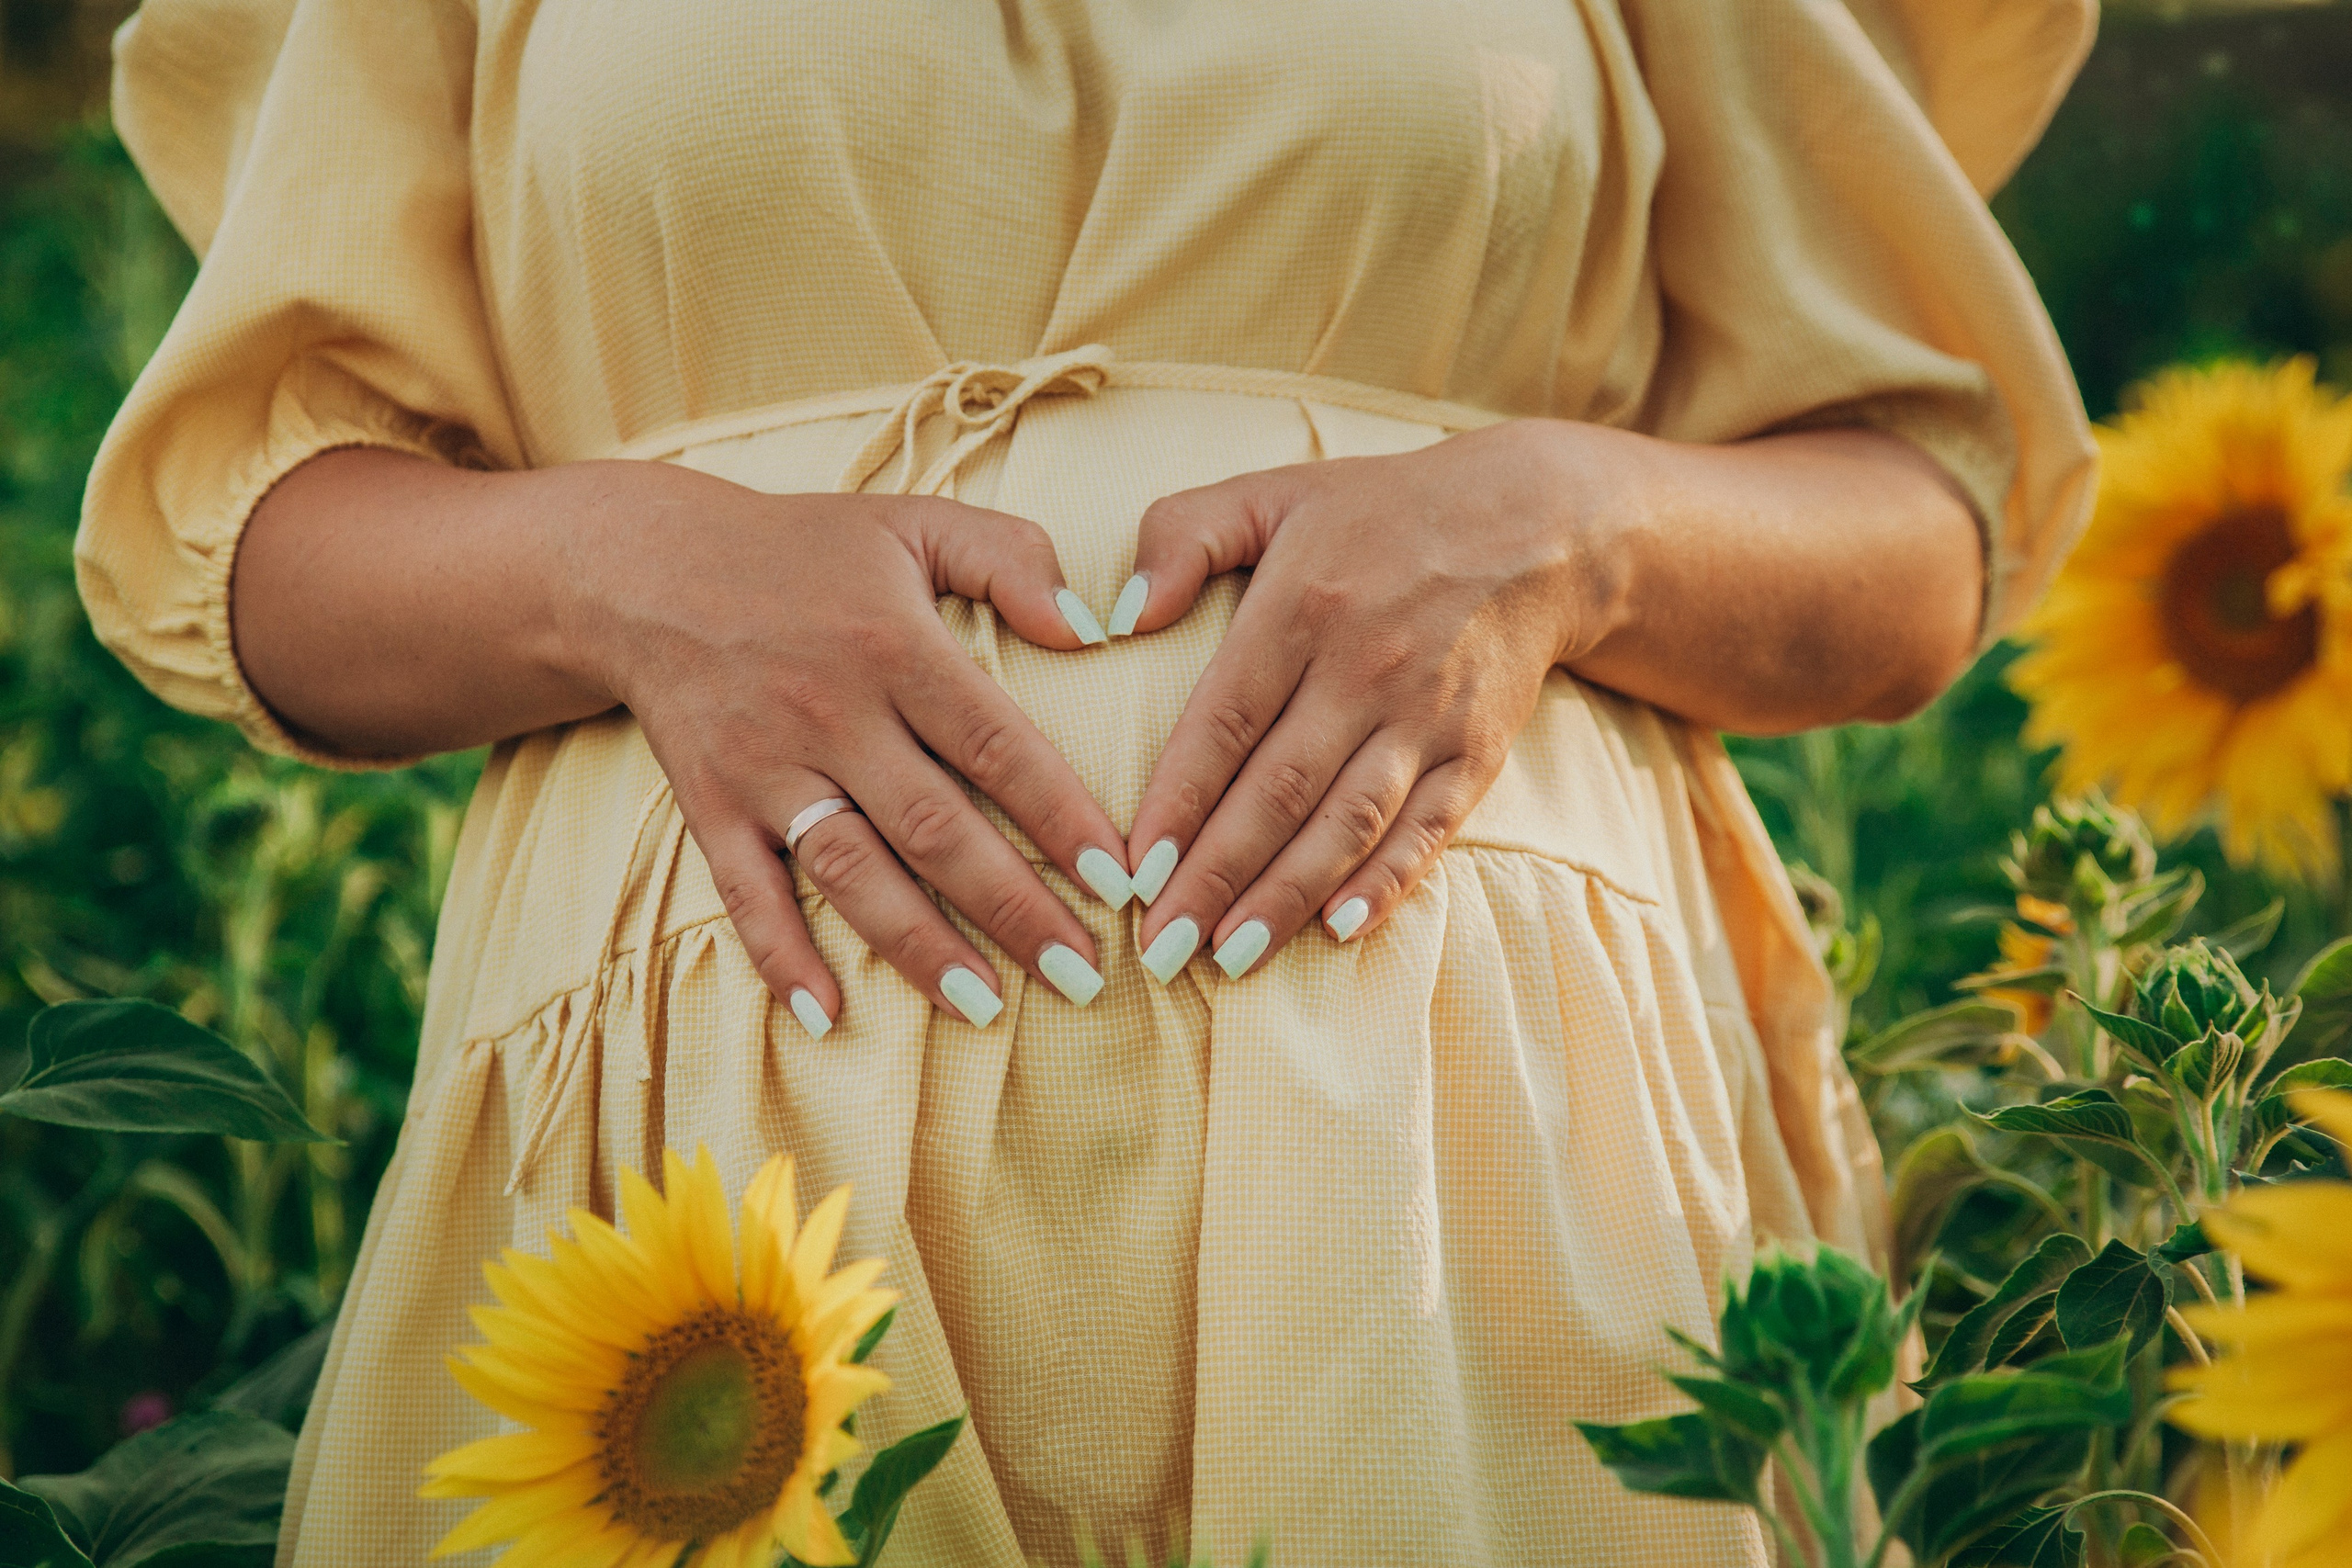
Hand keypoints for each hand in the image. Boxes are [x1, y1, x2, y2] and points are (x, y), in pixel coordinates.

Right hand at [562, 461, 1135, 1031]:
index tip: (1121, 881)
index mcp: (895, 647)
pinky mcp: (711, 803)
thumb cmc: (805, 548)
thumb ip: (1013, 559)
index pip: (997, 747)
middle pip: (936, 830)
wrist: (645, 567)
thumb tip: (1094, 630)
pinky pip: (746, 892)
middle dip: (1014, 910)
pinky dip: (781, 957)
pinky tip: (828, 1016)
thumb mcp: (915, 520)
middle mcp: (832, 714)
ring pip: (851, 872)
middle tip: (1083, 975)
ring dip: (919, 948)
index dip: (1062, 819)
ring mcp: (766, 767)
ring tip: (987, 1008)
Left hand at [1118, 420, 1623, 979]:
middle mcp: (1364, 668)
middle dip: (1215, 877)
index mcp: (1301, 607)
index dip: (1177, 802)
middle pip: (1279, 790)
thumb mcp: (1272, 492)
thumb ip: (1182, 533)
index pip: (1224, 722)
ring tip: (1232, 957)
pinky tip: (1339, 929)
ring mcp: (1427, 716)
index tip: (1131, 870)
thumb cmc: (1379, 515)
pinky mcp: (1477, 752)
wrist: (1536, 526)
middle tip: (1162, 950)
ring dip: (1288, 896)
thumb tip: (1117, 613)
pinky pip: (1428, 829)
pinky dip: (1386, 883)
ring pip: (1348, 822)